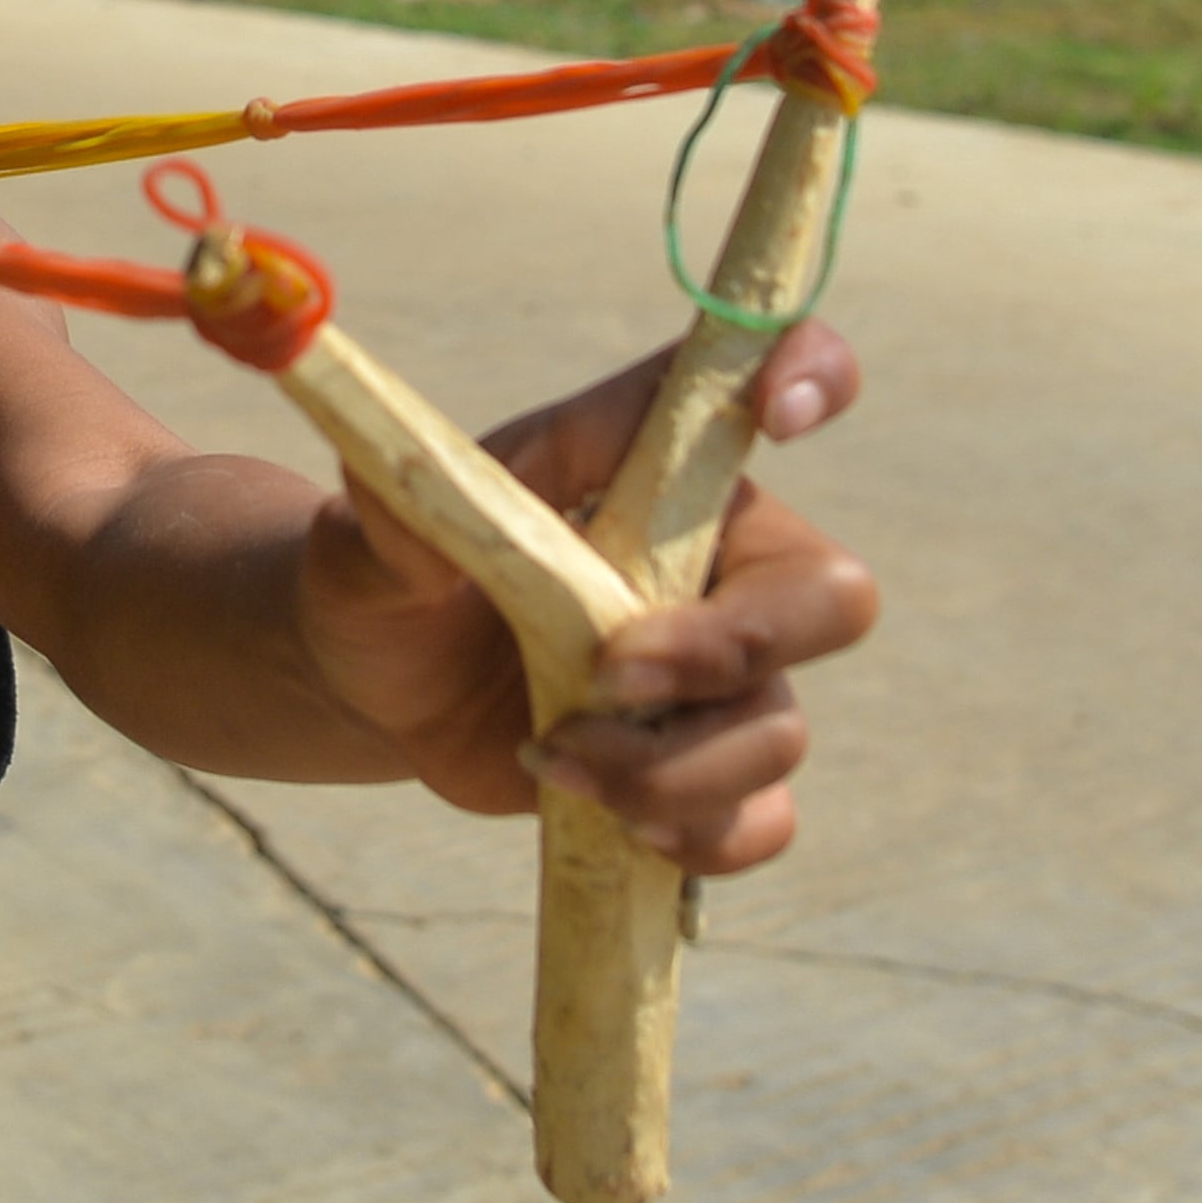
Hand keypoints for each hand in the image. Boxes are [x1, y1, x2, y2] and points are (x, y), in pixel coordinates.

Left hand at [297, 320, 879, 875]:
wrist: (379, 685)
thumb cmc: (390, 574)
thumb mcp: (369, 536)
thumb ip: (394, 511)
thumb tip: (392, 484)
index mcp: (656, 471)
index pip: (776, 380)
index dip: (812, 372)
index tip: (777, 410)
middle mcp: (717, 564)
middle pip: (831, 596)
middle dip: (734, 647)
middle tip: (611, 671)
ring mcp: (724, 678)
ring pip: (780, 729)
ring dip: (669, 763)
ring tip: (551, 756)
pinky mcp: (705, 773)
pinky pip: (761, 818)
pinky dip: (688, 829)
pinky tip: (597, 808)